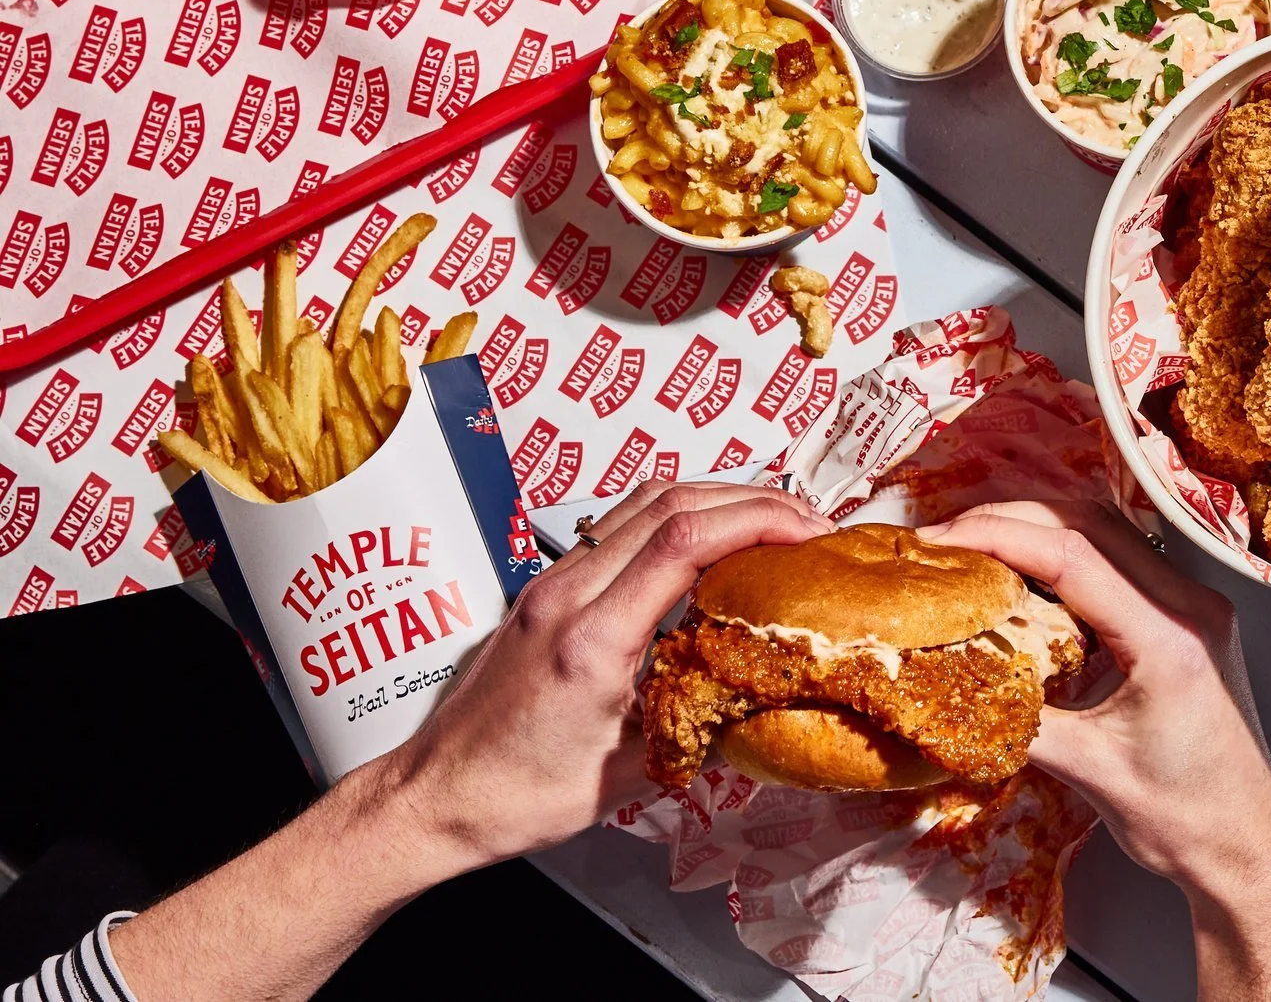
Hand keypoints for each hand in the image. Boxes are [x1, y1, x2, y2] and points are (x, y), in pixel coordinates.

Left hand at [374, 480, 830, 870]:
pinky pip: (621, 524)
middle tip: (809, 524)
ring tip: (771, 522)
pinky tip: (710, 541)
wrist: (432, 797)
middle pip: (672, 502)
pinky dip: (678, 516)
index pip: (685, 540)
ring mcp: (552, 582)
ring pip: (645, 501)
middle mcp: (568, 594)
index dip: (760, 522)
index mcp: (592, 640)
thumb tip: (773, 705)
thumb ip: (704, 729)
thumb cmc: (516, 798)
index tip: (810, 533)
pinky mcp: (545, 587)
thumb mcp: (629, 776)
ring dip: (716, 498)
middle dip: (753, 500)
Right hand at [921, 501, 1270, 1000]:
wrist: (1243, 849)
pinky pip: (1125, 563)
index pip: (1074, 555)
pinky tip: (1029, 577)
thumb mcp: (1087, 770)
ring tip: (976, 546)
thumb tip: (942, 682)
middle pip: (1091, 524)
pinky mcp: (1191, 619)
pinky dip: (1070, 556)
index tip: (941, 541)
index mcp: (1170, 638)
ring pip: (1110, 533)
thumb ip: (1015, 719)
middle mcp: (1192, 607)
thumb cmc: (1184, 820)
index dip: (999, 536)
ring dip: (1041, 529)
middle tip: (945, 538)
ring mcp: (1197, 607)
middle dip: (1011, 518)